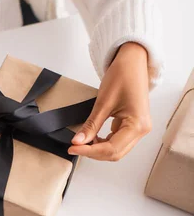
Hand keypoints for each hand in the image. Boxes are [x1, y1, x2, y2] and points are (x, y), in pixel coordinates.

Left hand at [68, 42, 151, 160]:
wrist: (132, 61)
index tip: (73, 148)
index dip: (90, 151)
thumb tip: (77, 142)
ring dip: (98, 149)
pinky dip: (103, 143)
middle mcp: (141, 130)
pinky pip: (117, 142)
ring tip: (82, 142)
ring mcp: (138, 129)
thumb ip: (91, 125)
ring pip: (116, 150)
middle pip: (115, 153)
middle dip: (94, 152)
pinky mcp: (133, 126)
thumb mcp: (103, 102)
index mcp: (138, 125)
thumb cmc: (123, 75)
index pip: (111, 149)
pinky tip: (92, 138)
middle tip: (75, 147)